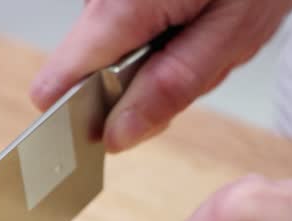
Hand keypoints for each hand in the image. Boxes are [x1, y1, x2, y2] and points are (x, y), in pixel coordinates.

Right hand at [32, 0, 291, 151]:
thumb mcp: (231, 35)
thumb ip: (170, 88)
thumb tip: (116, 136)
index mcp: (124, 6)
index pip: (60, 81)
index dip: (82, 116)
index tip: (109, 135)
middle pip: (87, 66)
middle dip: (137, 82)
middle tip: (197, 57)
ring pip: (108, 44)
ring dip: (155, 52)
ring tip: (205, 23)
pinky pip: (123, 21)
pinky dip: (159, 27)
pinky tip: (194, 9)